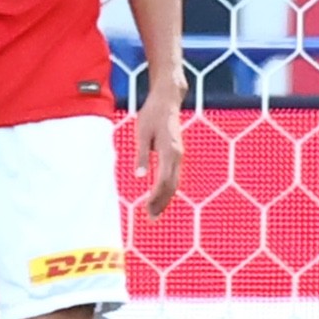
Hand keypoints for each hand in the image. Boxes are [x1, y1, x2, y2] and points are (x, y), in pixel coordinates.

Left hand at [135, 79, 182, 215]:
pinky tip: (160, 196)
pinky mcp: (177, 153)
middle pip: (172, 185)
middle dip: (162, 203)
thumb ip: (142, 155)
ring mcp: (179, 154)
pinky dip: (168, 188)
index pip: (164, 180)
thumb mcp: (142, 133)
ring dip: (165, 198)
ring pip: (175, 182)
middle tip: (151, 219)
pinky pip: (174, 175)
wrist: (167, 100)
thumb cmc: (152, 114)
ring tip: (155, 213)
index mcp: (169, 150)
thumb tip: (139, 176)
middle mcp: (178, 155)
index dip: (155, 197)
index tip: (146, 209)